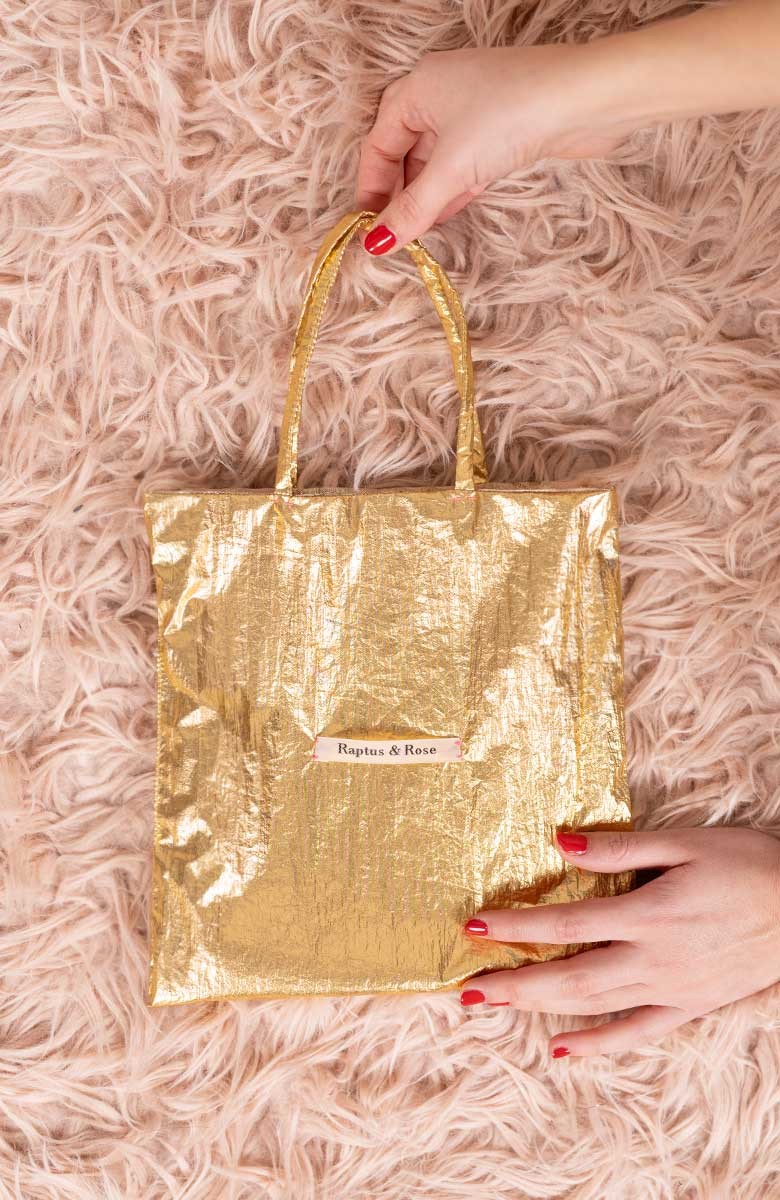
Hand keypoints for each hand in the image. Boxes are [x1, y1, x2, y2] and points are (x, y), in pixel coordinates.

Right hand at [355, 2, 779, 254]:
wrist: (585, 98)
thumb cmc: (511, 116)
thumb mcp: (452, 169)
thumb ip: (413, 209)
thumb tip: (377, 243)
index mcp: (416, 89)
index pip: (378, 145)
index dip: (371, 190)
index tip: (369, 231)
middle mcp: (439, 94)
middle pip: (404, 153)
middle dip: (399, 196)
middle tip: (393, 237)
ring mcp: (471, 110)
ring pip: (434, 161)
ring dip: (426, 197)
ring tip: (418, 234)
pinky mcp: (500, 128)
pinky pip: (462, 163)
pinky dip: (452, 190)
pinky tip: (447, 216)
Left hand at [460, 826, 779, 1057]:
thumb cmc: (745, 864)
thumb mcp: (684, 843)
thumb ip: (620, 848)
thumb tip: (562, 843)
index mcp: (649, 914)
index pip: (567, 926)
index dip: (517, 927)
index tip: (476, 926)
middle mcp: (654, 959)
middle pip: (569, 977)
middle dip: (513, 982)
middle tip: (466, 988)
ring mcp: (671, 988)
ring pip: (593, 1006)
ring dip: (539, 1007)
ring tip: (494, 1006)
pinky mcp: (689, 1005)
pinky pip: (637, 1032)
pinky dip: (598, 1044)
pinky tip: (563, 1050)